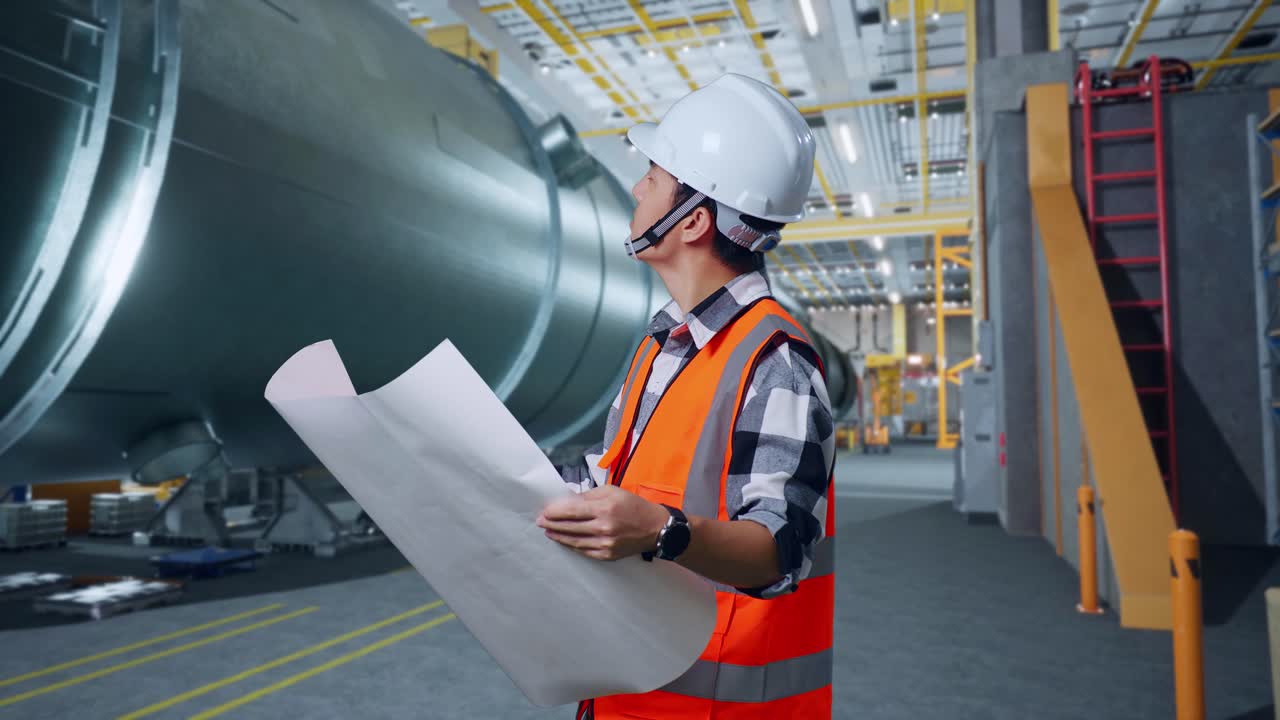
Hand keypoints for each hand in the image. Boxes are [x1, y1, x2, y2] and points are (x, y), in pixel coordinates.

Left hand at [536, 484, 670, 560]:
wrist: (655, 528)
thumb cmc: (633, 505)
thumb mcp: (612, 491)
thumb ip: (589, 496)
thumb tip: (568, 502)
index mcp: (604, 508)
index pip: (572, 510)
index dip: (555, 511)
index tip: (544, 511)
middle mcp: (603, 527)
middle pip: (570, 527)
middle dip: (552, 524)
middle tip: (540, 522)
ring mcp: (605, 544)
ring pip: (574, 541)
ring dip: (558, 536)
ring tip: (548, 532)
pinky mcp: (607, 555)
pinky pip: (584, 551)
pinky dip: (572, 546)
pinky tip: (564, 541)